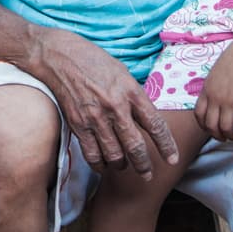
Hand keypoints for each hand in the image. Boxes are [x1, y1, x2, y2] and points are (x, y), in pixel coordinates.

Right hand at [36, 28, 178, 180]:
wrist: (60, 56)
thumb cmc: (93, 60)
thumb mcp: (122, 73)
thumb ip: (134, 96)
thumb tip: (144, 118)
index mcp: (131, 91)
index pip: (155, 124)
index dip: (166, 146)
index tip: (172, 159)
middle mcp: (116, 107)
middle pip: (135, 146)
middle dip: (144, 165)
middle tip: (148, 175)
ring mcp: (96, 117)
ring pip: (114, 155)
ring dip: (121, 166)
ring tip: (123, 166)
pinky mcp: (78, 124)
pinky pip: (92, 154)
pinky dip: (99, 164)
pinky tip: (103, 165)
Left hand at [194, 33, 232, 141]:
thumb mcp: (216, 73)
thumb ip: (213, 87)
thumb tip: (214, 96)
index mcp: (207, 90)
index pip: (198, 115)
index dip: (204, 126)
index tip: (211, 130)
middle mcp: (215, 97)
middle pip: (211, 125)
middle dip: (217, 135)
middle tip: (225, 138)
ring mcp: (228, 100)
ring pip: (225, 128)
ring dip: (231, 136)